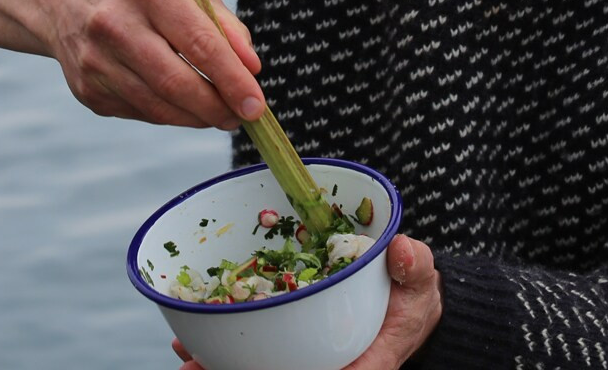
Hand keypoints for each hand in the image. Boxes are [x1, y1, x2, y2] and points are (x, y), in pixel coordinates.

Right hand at [42, 0, 265, 129]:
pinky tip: (182, 107)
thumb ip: (225, 24)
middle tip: (242, 117)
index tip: (256, 103)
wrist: (64, 0)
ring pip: (158, 107)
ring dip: (197, 118)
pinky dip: (169, 115)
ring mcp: (95, 61)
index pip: (199, 42)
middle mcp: (115, 24)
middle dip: (217, 107)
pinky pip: (140, 114)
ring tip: (220, 115)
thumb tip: (252, 68)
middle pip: (176, 82)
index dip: (232, 78)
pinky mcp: (86, 92)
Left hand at [171, 235, 440, 369]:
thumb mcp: (418, 278)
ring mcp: (311, 360)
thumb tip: (401, 249)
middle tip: (198, 368)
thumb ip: (413, 266)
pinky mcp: (295, 350)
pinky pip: (260, 356)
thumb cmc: (410, 293)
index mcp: (368, 362)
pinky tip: (193, 348)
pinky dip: (226, 356)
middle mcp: (335, 366)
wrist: (404, 301)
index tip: (276, 369)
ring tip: (188, 359)